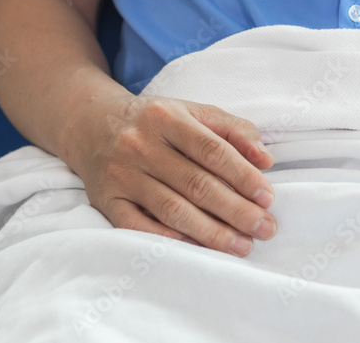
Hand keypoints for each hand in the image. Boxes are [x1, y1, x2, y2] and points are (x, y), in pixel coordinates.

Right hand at [62, 93, 276, 256]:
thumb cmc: (157, 122)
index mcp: (167, 117)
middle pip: (196, 184)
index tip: (268, 198)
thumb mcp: (195, 112)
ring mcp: (121, 174)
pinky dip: (170, 239)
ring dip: (211, 232)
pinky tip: (198, 248)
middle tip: (264, 228)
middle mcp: (140, 145)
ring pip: (172, 210)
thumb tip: (265, 160)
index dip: (243, 176)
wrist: (91, 124)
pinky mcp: (106, 200)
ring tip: (242, 245)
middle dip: (236, 210)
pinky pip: (138, 227)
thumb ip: (235, 130)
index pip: (212, 150)